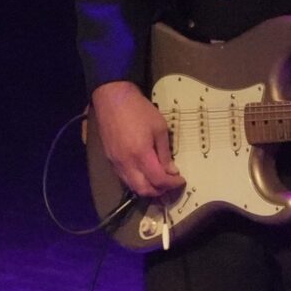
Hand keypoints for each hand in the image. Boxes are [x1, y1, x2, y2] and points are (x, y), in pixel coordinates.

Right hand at [90, 79, 181, 198]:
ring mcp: (116, 163)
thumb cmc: (139, 110)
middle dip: (159, 191)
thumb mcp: (159, 128)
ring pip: (132, 187)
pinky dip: (137, 181)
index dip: (172, 184)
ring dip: (147, 188)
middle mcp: (126, 163)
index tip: (180, 180)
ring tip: (159, 181)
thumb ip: (165, 153)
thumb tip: (171, 170)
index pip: (158, 180)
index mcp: (141, 154)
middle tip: (170, 184)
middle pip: (144, 190)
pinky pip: (124, 178)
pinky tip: (145, 173)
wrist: (112, 98)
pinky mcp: (110, 159)